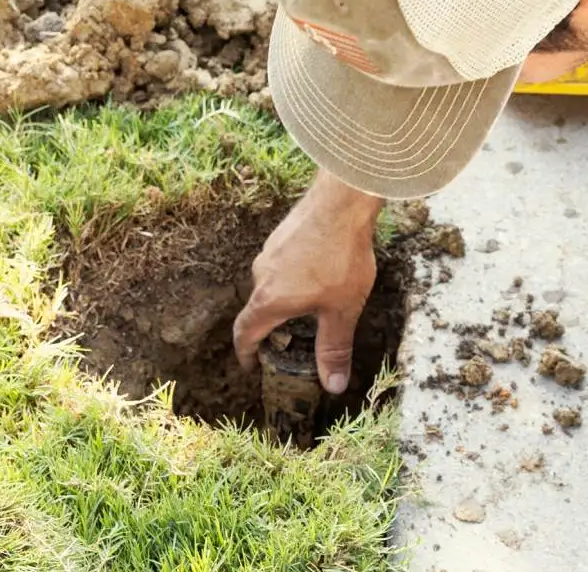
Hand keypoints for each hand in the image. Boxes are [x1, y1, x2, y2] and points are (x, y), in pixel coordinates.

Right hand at [232, 172, 382, 393]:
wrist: (342, 202)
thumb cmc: (340, 258)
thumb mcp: (342, 311)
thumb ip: (334, 348)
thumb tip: (332, 386)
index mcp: (269, 299)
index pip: (245, 332)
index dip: (245, 353)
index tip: (249, 365)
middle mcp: (262, 275)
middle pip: (259, 308)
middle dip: (271, 327)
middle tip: (289, 340)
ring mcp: (270, 251)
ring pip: (271, 283)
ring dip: (284, 298)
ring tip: (309, 306)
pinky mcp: (283, 234)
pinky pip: (282, 264)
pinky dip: (292, 277)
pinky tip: (318, 274)